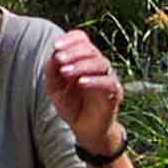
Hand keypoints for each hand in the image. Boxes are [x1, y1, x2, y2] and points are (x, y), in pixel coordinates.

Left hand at [45, 28, 124, 154]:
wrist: (84, 129)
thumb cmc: (71, 105)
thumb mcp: (54, 88)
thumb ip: (52, 72)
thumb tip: (52, 56)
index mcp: (83, 59)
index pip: (82, 39)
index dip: (70, 39)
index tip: (56, 46)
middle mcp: (97, 65)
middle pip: (90, 49)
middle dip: (73, 52)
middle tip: (59, 59)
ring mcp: (108, 77)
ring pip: (100, 63)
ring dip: (81, 65)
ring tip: (65, 73)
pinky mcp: (115, 92)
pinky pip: (108, 82)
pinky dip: (94, 81)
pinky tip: (81, 83)